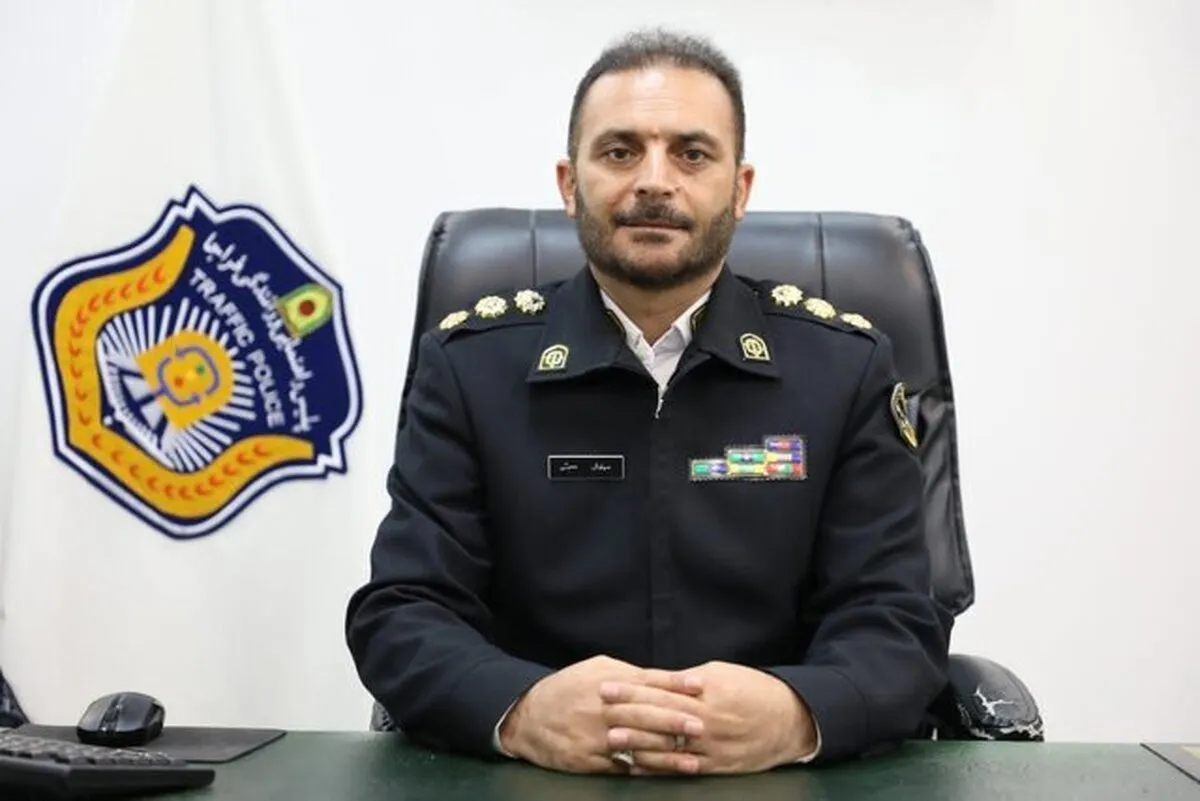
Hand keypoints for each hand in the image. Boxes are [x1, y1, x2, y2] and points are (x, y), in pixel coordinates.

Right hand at [498, 655, 703, 773]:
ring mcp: (595, 737)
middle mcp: (602, 708)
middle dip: (674, 720)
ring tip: (692, 760)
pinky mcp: (588, 760)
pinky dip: (643, 770)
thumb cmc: (569, 689)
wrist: (528, 715)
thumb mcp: (596, 669)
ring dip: (666, 754)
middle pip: (644, 713)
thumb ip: (630, 676)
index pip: (646, 682)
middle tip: (702, 726)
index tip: (699, 687)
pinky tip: (663, 774)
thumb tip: (666, 680)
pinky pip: (621, 767)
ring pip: (636, 745)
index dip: (674, 684)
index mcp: (607, 681)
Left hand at [600, 661, 816, 774]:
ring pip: (668, 745)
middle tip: (601, 710)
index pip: (660, 689)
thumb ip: (688, 680)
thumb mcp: (721, 674)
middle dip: (628, 712)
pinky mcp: (717, 766)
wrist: (789, 719)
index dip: (632, 688)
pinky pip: (683, 769)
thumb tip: (659, 680)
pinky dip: (659, 768)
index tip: (607, 686)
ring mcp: (712, 745)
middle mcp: (707, 720)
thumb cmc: (753, 689)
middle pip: (660, 716)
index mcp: (706, 692)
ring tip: (612, 738)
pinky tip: (637, 766)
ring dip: (638, 742)